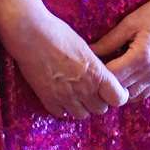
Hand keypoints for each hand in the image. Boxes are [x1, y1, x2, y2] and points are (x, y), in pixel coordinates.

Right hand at [0, 0, 128, 119]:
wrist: (31, 34)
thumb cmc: (58, 34)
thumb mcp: (85, 48)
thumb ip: (95, 66)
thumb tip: (100, 75)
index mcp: (97, 73)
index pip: (118, 98)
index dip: (117, 96)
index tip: (113, 92)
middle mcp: (84, 89)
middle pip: (100, 109)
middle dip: (98, 101)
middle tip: (92, 91)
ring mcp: (65, 97)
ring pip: (81, 115)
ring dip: (81, 107)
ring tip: (76, 94)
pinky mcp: (48, 100)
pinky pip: (61, 114)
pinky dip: (62, 108)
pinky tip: (60, 95)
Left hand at [92, 0, 149, 103]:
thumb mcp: (129, 23)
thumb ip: (109, 41)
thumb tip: (90, 52)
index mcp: (141, 57)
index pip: (112, 76)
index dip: (97, 74)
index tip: (89, 67)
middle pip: (119, 89)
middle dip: (105, 83)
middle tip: (94, 74)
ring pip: (130, 96)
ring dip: (117, 89)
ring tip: (109, 77)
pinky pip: (142, 95)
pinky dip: (130, 91)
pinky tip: (124, 80)